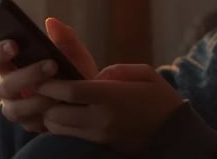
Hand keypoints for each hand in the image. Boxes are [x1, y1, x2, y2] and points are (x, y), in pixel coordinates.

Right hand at [0, 17, 97, 132]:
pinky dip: (43, 114)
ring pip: (13, 107)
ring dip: (35, 99)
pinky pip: (28, 122)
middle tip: (52, 65)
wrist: (91, 100)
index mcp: (11, 64)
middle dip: (28, 74)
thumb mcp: (74, 53)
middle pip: (4, 84)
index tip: (16, 44)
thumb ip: (64, 38)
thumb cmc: (75, 71)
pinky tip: (58, 106)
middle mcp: (8, 86)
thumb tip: (51, 22)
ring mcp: (15, 107)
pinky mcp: (28, 123)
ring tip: (58, 91)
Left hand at [37, 64, 183, 154]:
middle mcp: (102, 119)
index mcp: (113, 97)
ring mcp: (100, 136)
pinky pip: (70, 137)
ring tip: (50, 101)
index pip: (71, 91)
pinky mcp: (100, 147)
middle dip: (44, 101)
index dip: (51, 84)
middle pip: (57, 113)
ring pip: (59, 129)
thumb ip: (117, 70)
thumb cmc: (162, 101)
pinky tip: (62, 115)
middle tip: (39, 88)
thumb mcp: (146, 74)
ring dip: (50, 115)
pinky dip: (60, 127)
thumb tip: (94, 76)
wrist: (177, 137)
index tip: (41, 76)